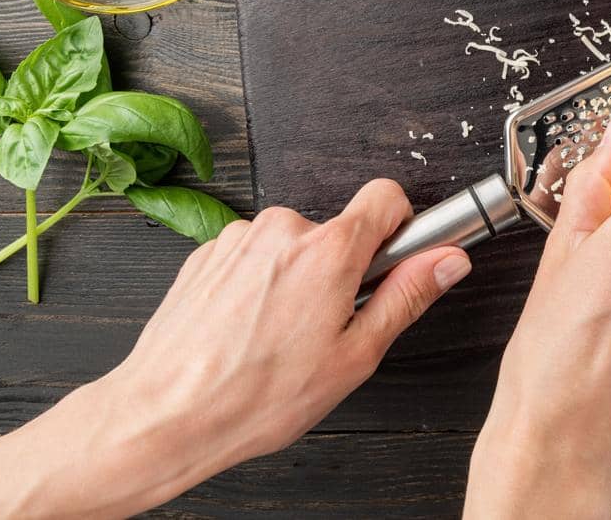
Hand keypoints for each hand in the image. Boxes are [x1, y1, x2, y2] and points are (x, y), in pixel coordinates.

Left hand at [106, 182, 472, 479]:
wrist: (165, 414)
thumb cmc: (254, 396)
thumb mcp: (354, 357)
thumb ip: (406, 297)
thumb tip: (445, 259)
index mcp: (328, 251)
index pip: (386, 196)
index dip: (399, 227)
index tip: (395, 259)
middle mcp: (282, 230)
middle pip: (337, 232)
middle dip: (341, 271)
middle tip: (325, 328)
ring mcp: (239, 238)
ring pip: (293, 247)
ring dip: (297, 280)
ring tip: (278, 338)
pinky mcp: (208, 252)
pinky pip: (254, 257)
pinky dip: (259, 286)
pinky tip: (247, 332)